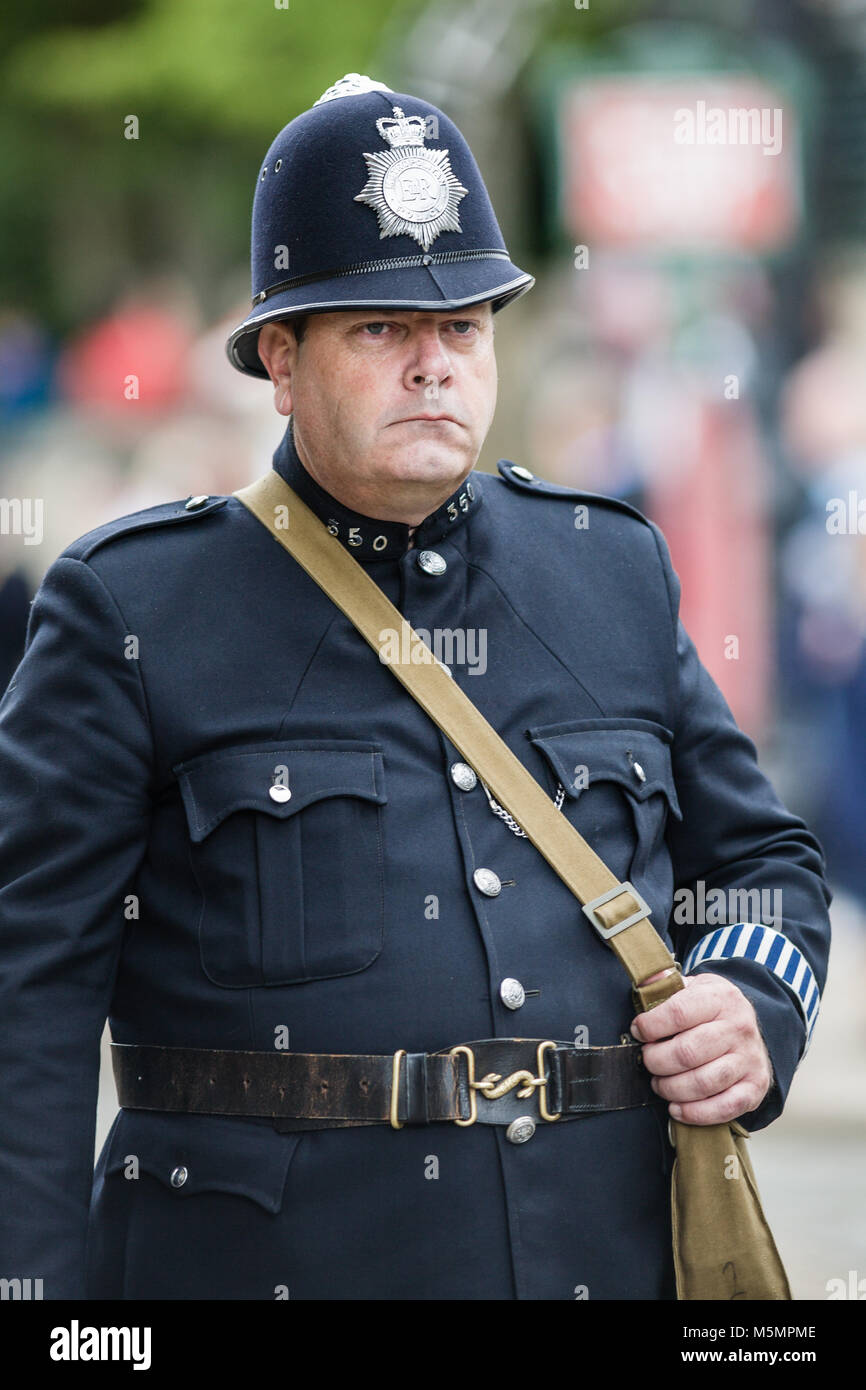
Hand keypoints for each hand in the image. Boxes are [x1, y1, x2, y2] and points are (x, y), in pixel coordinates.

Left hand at [630, 971, 773, 1124]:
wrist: (750, 1026)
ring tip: (659, 1083)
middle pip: (687, 1052)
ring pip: (703, 1082)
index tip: (638, 1031)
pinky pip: (724, 1107)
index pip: (678, 1013)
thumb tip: (642, 983)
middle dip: (656, 1061)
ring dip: (671, 1088)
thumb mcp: (691, 986)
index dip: (650, 1026)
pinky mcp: (755, 1087)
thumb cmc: (710, 1009)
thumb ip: (664, 985)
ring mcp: (749, 1059)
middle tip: (647, 1060)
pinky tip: (676, 1108)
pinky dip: (695, 1113)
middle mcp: (739, 1027)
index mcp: (720, 998)